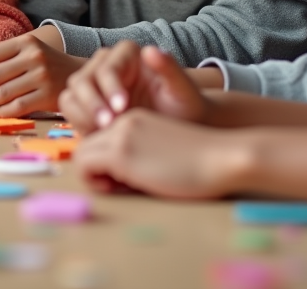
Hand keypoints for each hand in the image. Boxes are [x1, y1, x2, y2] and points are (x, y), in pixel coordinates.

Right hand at [59, 41, 207, 134]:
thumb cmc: (185, 105)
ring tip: (103, 133)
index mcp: (126, 53)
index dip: (110, 88)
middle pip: (81, 80)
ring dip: (82, 115)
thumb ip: (169, 68)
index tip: (122, 108)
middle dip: (92, 104)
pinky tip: (100, 137)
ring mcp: (93, 83)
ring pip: (71, 95)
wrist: (180, 124)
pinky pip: (70, 111)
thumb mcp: (182, 88)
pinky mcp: (87, 103)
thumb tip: (149, 50)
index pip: (106, 68)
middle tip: (108, 125)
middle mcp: (105, 63)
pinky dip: (79, 124)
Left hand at [75, 109, 247, 200]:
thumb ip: (138, 153)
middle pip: (87, 146)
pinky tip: (121, 188)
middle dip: (97, 169)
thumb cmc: (203, 163)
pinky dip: (95, 181)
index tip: (127, 179)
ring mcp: (120, 135)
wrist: (224, 157)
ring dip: (95, 176)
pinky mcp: (120, 153)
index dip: (107, 163)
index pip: (101, 140)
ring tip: (123, 187)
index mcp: (134, 119)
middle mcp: (123, 122)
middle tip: (122, 186)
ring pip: (81, 155)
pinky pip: (84, 166)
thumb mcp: (162, 150)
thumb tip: (114, 177)